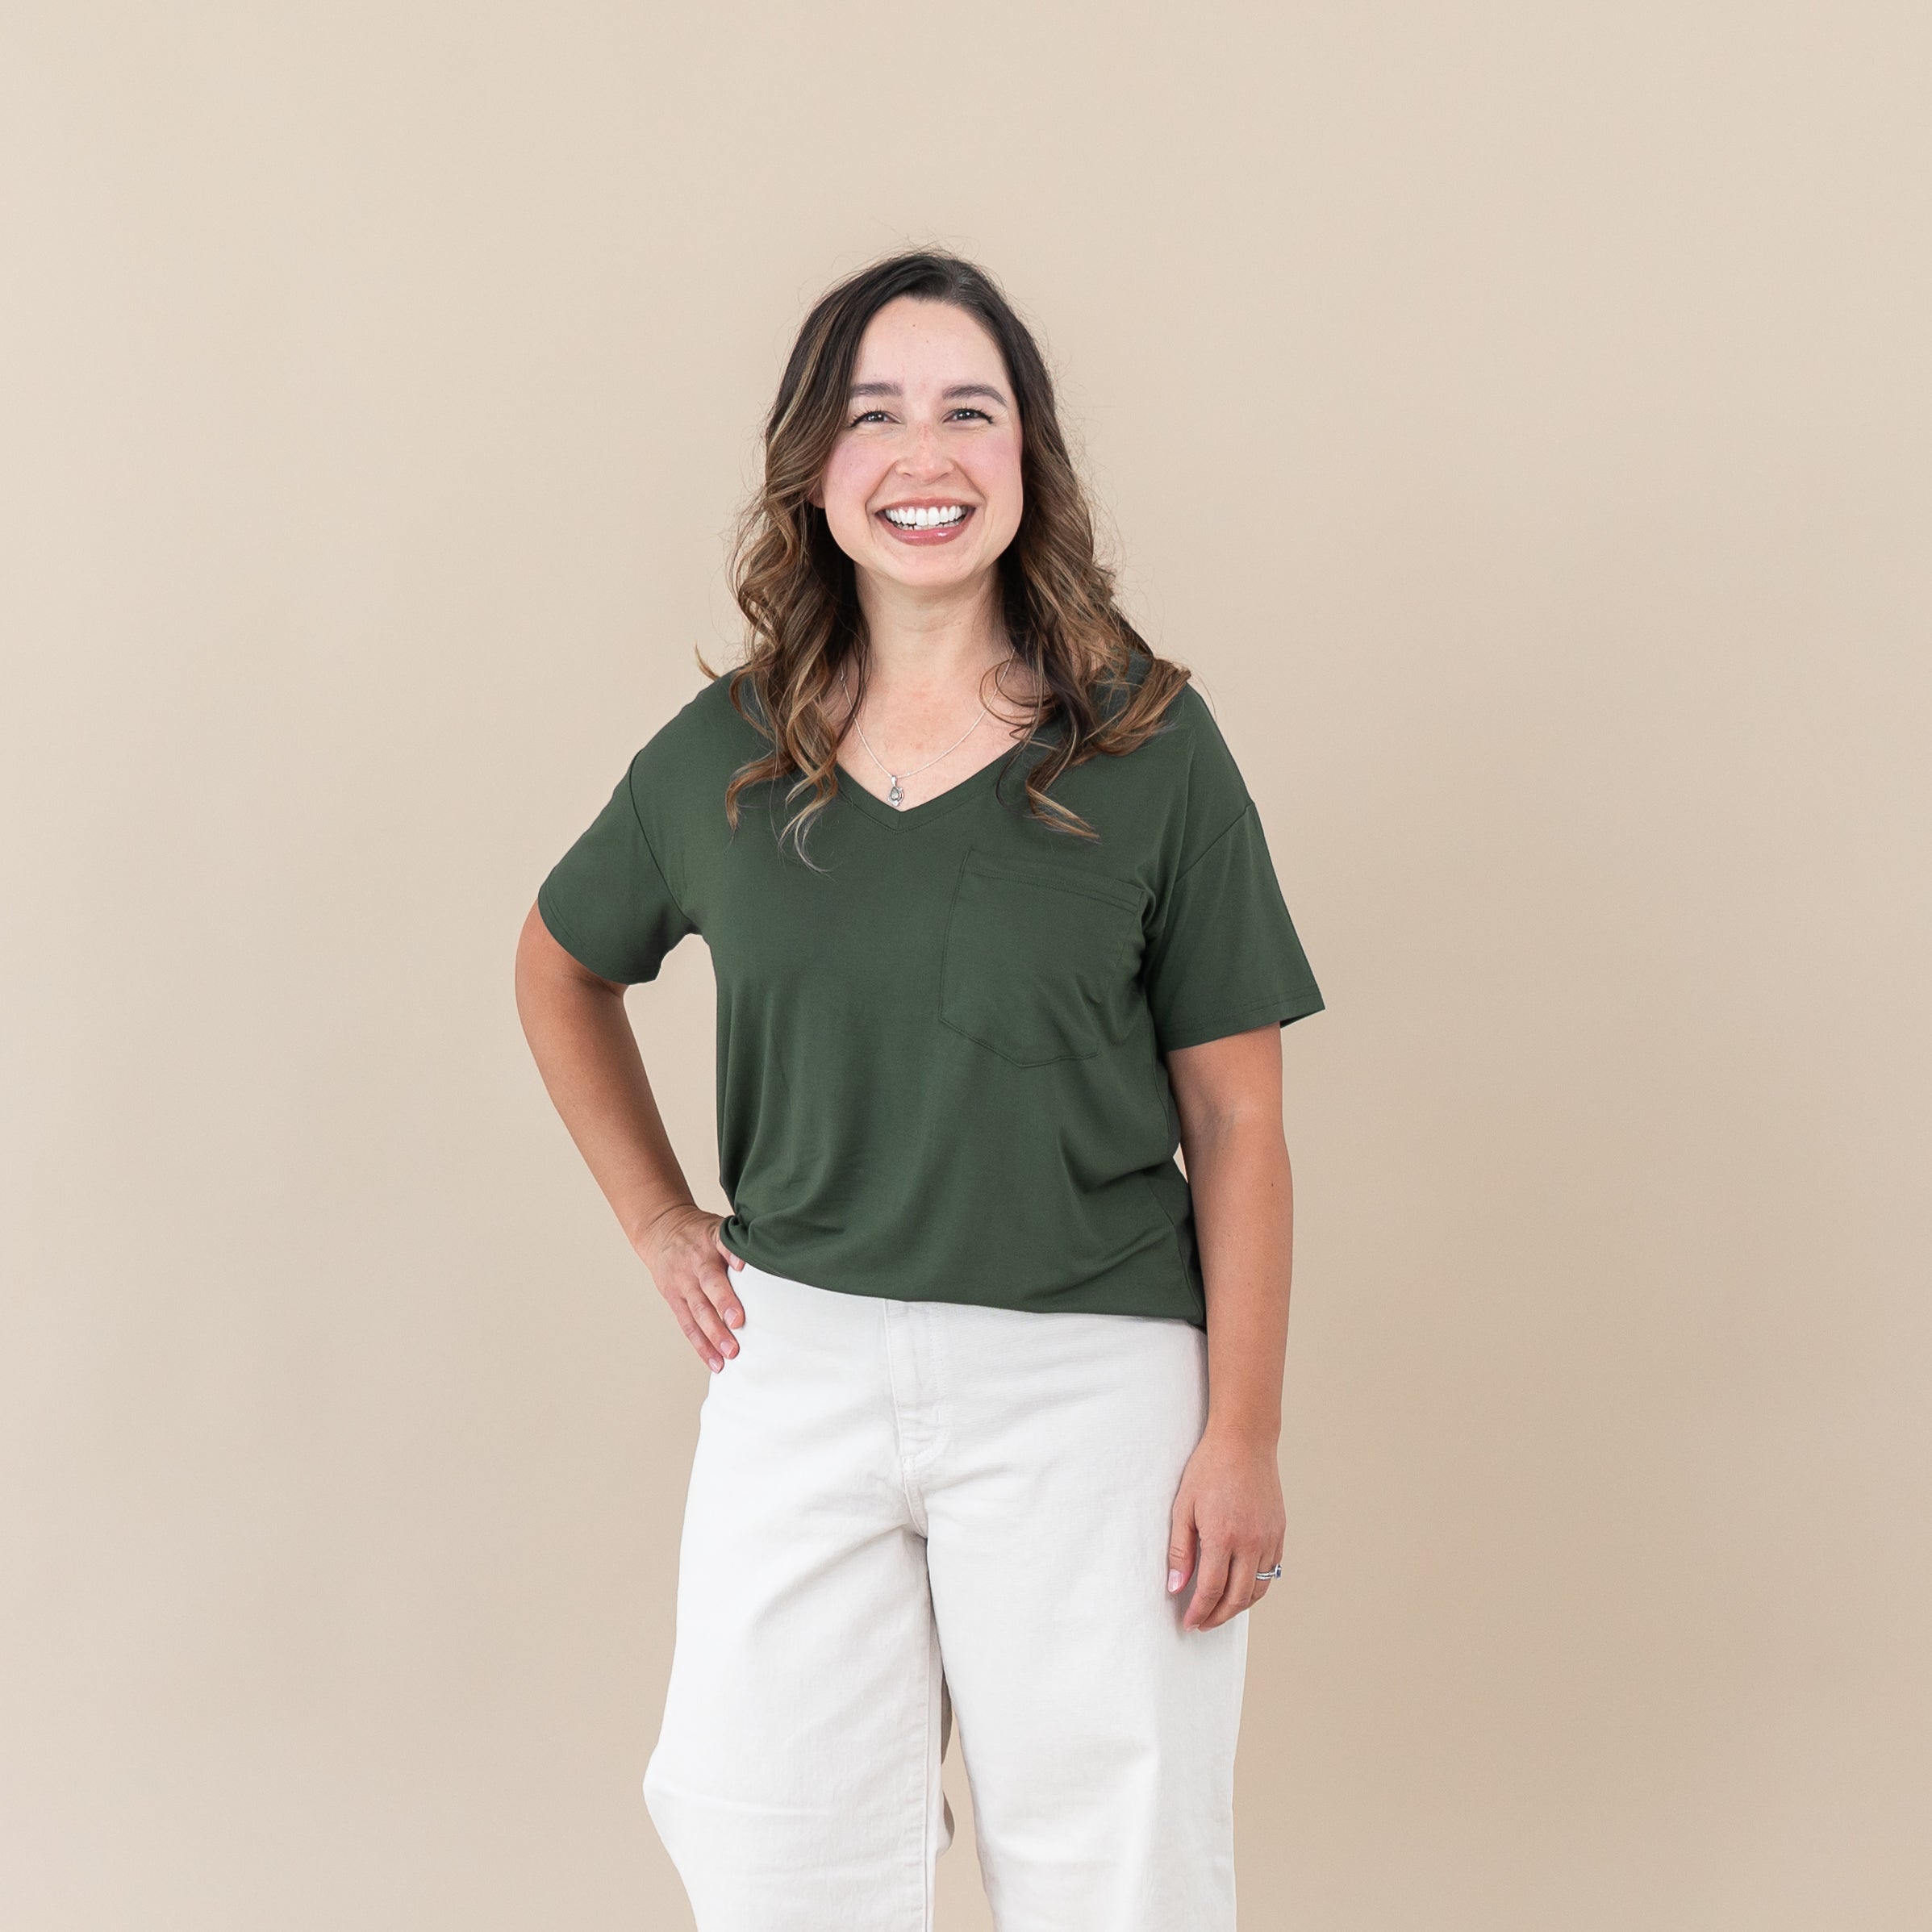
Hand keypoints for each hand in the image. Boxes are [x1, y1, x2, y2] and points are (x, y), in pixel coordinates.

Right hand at [635, 1204, 746, 1372]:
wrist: (661, 1230)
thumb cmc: (700, 1233)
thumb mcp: (719, 1226)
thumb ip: (740, 1242)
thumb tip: (773, 1253)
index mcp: (710, 1240)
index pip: (722, 1245)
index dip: (732, 1254)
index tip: (743, 1266)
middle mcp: (695, 1263)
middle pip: (709, 1284)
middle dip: (724, 1303)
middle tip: (738, 1322)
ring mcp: (683, 1283)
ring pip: (697, 1310)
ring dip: (713, 1334)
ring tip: (730, 1354)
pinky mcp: (674, 1300)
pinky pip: (687, 1325)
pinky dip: (701, 1346)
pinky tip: (715, 1362)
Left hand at [1166, 1429, 1285, 1630]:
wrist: (1244, 1442)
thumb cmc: (1209, 1469)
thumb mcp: (1183, 1507)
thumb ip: (1180, 1551)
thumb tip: (1176, 1587)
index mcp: (1223, 1537)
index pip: (1212, 1590)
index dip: (1199, 1611)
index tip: (1189, 1622)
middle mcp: (1251, 1543)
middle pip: (1237, 1598)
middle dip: (1218, 1617)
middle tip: (1203, 1623)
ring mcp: (1269, 1539)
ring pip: (1258, 1590)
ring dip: (1238, 1607)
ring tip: (1220, 1611)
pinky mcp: (1279, 1533)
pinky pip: (1271, 1572)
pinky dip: (1256, 1587)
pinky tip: (1241, 1587)